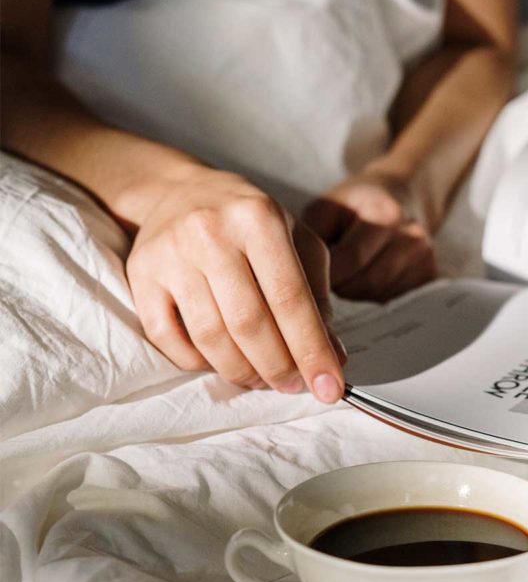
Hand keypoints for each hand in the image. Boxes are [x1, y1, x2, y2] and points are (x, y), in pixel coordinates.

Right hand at [123, 165, 344, 401]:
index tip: (330, 388)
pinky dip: (198, 363)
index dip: (311, 350)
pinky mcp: (141, 274)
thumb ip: (318, 296)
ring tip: (260, 379)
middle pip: (248, 323)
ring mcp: (170, 253)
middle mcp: (211, 231)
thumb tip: (332, 356)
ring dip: (241, 371)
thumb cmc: (249, 223)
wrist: (180, 192)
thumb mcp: (295, 240)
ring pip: (210, 336)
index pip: (290, 298)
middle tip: (292, 386)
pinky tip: (219, 362)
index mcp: (259, 218)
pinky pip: (169, 338)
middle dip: (277, 367)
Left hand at [303, 170, 436, 302]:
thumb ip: (310, 240)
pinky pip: (392, 299)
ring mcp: (424, 258)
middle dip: (339, 285)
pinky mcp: (429, 275)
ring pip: (378, 294)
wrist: (401, 195)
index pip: (350, 260)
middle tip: (326, 276)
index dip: (325, 275)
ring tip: (346, 273)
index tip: (307, 277)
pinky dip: (372, 295)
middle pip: (366, 282)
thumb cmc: (355, 204)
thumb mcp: (326, 208)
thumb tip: (299, 281)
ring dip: (354, 292)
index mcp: (385, 213)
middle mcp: (412, 236)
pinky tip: (365, 277)